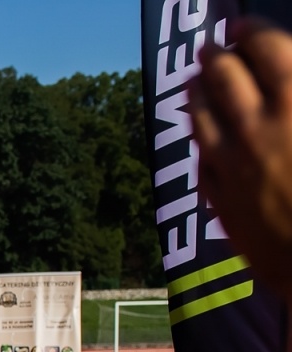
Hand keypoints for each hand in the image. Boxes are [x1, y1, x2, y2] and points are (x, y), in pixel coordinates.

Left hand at [193, 23, 291, 299]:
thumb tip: (288, 80)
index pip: (264, 48)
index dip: (249, 31)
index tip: (240, 25)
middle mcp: (258, 128)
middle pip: (224, 77)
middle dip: (215, 56)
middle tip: (212, 47)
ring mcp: (233, 165)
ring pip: (200, 117)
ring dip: (196, 92)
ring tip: (195, 81)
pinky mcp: (222, 200)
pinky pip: (202, 160)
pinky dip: (200, 138)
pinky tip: (201, 134)